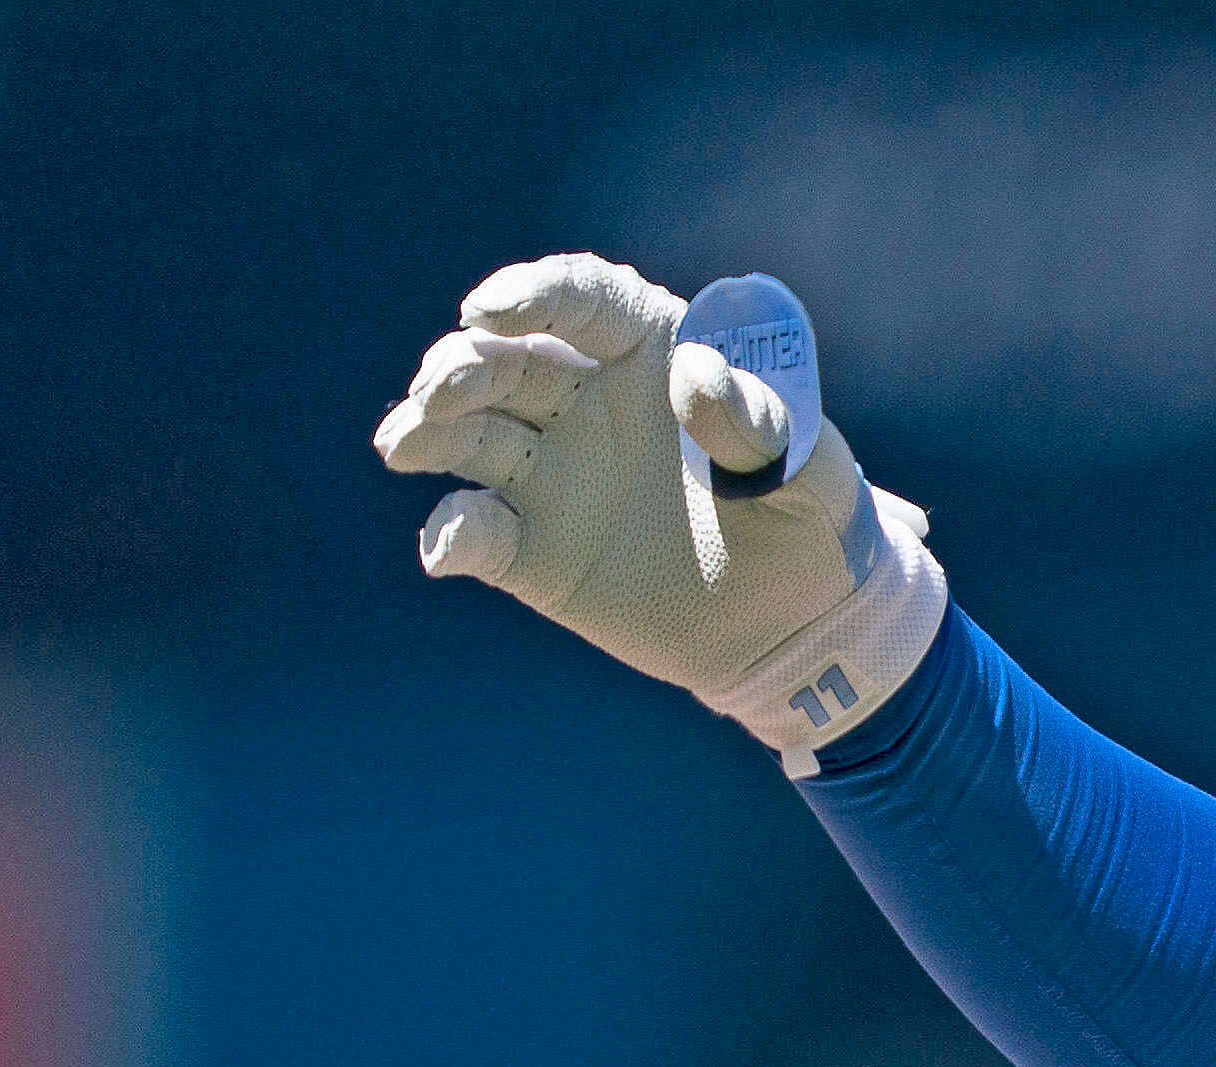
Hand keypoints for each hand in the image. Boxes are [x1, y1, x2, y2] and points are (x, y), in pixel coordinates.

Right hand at [372, 256, 949, 759]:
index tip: (491, 308)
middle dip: (462, 366)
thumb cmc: (813, 521)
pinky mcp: (534, 549)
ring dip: (429, 431)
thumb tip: (694, 375)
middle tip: (440, 388)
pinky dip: (453, 536)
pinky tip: (447, 548)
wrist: (800, 623)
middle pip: (507, 362)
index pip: (581, 301)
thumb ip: (758, 422)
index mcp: (651, 352)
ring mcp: (552, 472)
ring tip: (402, 443)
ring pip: (470, 434)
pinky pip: (477, 532)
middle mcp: (585, 399)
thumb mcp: (811, 473)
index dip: (533, 295)